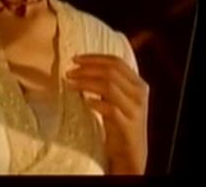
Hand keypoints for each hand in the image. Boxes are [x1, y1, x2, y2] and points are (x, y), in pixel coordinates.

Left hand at [66, 54, 148, 173]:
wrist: (130, 152)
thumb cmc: (118, 122)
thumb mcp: (115, 98)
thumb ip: (106, 82)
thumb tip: (80, 66)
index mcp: (138, 84)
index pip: (116, 62)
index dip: (94, 58)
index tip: (75, 59)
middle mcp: (140, 94)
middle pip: (111, 71)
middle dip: (86, 69)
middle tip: (69, 72)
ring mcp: (135, 110)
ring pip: (109, 86)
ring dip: (85, 82)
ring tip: (70, 84)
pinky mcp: (128, 125)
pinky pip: (110, 108)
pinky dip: (95, 102)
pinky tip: (84, 102)